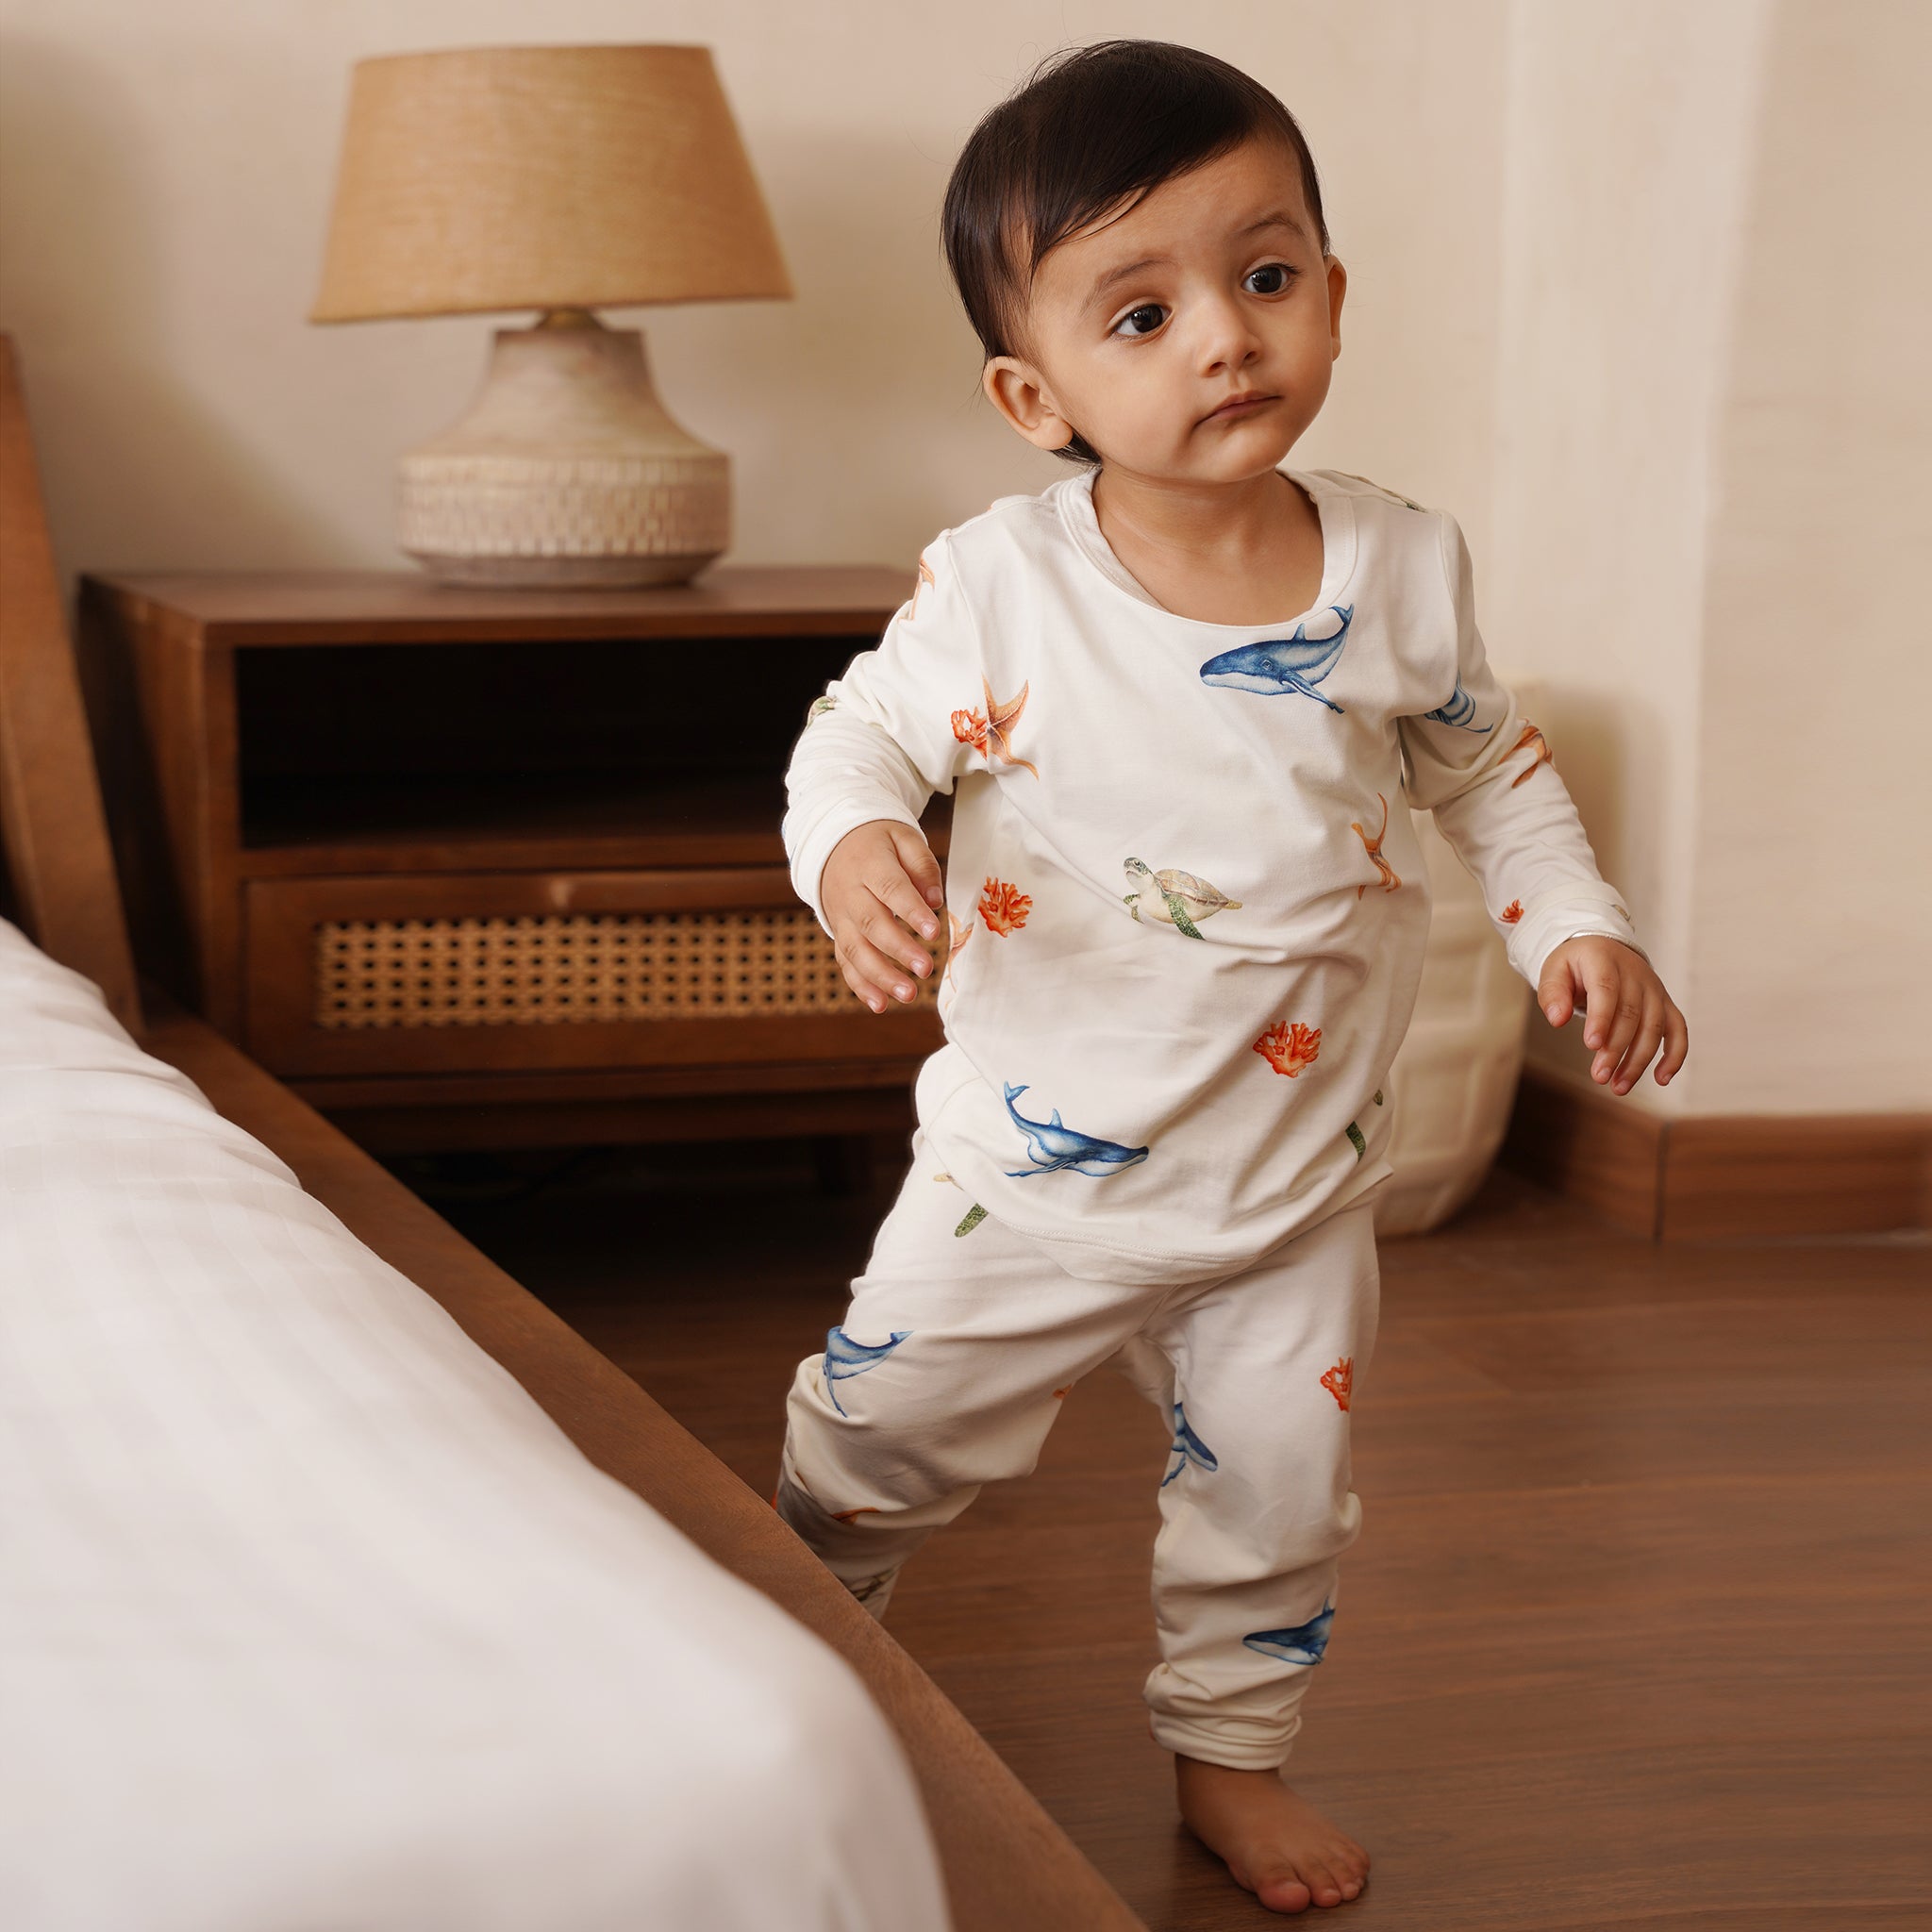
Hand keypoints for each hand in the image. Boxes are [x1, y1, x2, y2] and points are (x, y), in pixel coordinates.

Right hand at [821, 820, 946, 1013]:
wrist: (834, 844)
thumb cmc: (879, 843)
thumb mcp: (903, 838)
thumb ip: (922, 865)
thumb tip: (935, 900)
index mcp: (869, 864)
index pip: (890, 889)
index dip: (911, 911)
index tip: (933, 933)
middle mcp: (850, 893)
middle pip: (871, 923)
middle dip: (898, 950)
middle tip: (925, 970)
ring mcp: (841, 916)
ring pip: (855, 949)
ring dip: (880, 976)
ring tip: (908, 995)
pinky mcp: (839, 933)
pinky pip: (845, 961)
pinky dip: (860, 985)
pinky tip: (880, 1004)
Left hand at [1536, 936, 1687, 1094]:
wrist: (1602, 949)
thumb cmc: (1575, 965)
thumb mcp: (1554, 970)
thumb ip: (1552, 993)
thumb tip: (1557, 1020)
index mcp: (1604, 960)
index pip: (1607, 990)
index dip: (1602, 1018)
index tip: (1592, 1045)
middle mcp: (1635, 974)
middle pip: (1631, 1015)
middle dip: (1616, 1049)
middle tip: (1599, 1077)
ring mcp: (1654, 990)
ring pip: (1654, 1027)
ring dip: (1639, 1060)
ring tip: (1618, 1087)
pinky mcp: (1665, 1004)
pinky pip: (1677, 1030)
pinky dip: (1674, 1055)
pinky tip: (1661, 1079)